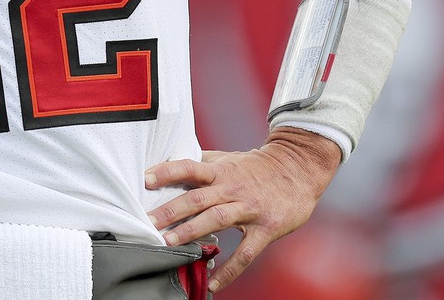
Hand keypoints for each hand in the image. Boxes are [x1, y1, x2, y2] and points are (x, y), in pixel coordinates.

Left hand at [145, 129, 340, 291]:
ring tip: (169, 245)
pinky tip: (214, 284)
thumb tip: (171, 161)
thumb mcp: (230, 158)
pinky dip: (229, 270)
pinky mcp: (266, 228)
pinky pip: (245, 253)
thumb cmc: (258, 166)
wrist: (299, 169)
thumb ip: (203, 163)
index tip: (145, 179)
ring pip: (216, 219)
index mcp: (221, 170)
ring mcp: (249, 208)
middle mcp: (232, 187)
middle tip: (148, 222)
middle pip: (198, 197)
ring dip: (191, 232)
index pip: (189, 167)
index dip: (167, 171)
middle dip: (171, 210)